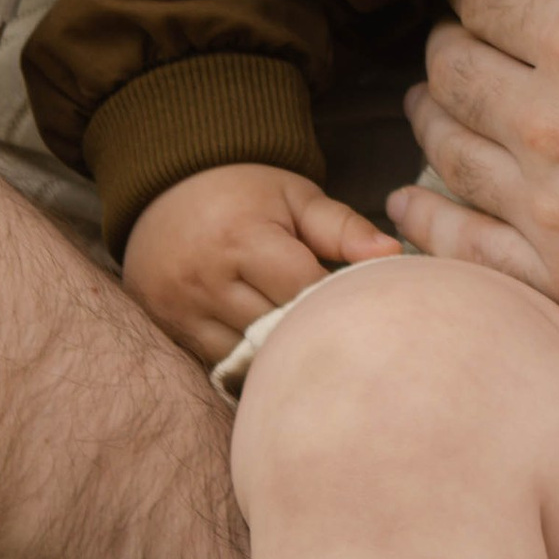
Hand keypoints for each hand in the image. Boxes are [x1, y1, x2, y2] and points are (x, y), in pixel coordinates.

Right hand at [122, 160, 404, 369]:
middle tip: (339, 331)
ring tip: (306, 342)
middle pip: (275, 330)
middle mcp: (206, 279)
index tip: (358, 302)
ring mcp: (182, 310)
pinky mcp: (170, 330)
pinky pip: (219, 365)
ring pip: (246, 357)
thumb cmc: (244, 194)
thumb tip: (392, 254)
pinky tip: (270, 353)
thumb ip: (343, 227)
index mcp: (243, 239)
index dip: (335, 300)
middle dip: (311, 331)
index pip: (304, 291)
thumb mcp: (295, 197)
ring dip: (279, 354)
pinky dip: (248, 363)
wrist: (166, 192)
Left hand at [392, 0, 558, 355]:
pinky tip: (416, 199)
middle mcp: (552, 124)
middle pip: (451, 70)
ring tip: (438, 105)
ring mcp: (555, 212)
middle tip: (463, 45)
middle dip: (450, 46)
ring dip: (432, 117)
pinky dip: (426, 216)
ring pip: (446, 150)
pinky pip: (462, 246)